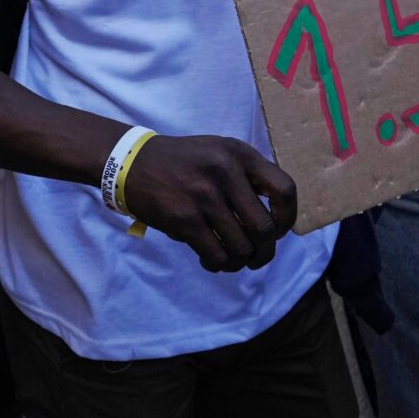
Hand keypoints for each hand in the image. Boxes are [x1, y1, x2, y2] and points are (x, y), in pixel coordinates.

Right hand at [119, 135, 296, 272]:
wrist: (131, 161)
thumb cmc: (181, 162)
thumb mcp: (218, 153)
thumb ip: (246, 177)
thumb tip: (275, 223)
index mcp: (239, 154)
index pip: (284, 190)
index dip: (287, 217)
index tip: (277, 230)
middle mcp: (225, 172)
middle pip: (264, 228)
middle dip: (264, 251)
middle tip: (255, 257)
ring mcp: (204, 196)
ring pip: (241, 247)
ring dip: (239, 262)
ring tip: (231, 260)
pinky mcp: (184, 218)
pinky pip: (216, 255)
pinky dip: (218, 264)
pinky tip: (210, 259)